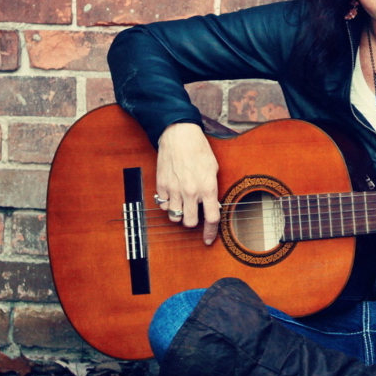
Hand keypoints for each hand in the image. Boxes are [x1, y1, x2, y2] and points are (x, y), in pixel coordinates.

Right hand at [156, 122, 221, 244]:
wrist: (179, 135)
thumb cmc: (199, 149)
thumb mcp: (213, 169)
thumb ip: (212, 189)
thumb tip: (211, 206)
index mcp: (208, 187)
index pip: (211, 218)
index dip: (211, 233)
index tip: (208, 240)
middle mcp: (191, 192)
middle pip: (190, 222)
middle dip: (193, 221)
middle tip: (194, 213)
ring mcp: (175, 190)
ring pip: (175, 217)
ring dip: (179, 214)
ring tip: (182, 204)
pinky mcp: (162, 186)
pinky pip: (163, 205)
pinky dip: (167, 204)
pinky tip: (172, 195)